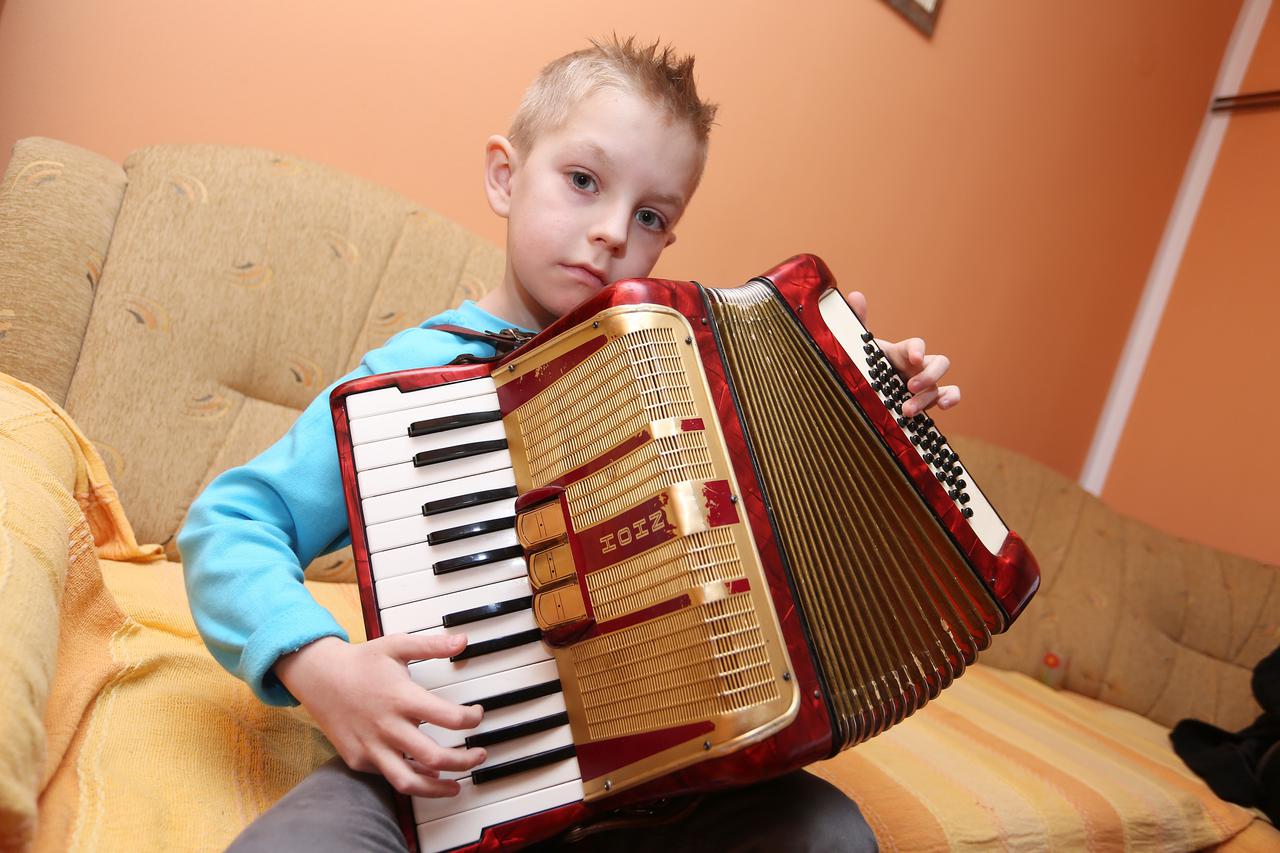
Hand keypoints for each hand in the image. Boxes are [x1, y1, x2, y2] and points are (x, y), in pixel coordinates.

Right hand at [275, 634, 485, 796]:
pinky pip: (388, 777)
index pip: (449, 718)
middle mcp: (388, 727)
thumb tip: (463, 640)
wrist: (319, 677)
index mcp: (402, 698)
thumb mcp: (397, 646)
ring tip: (456, 786)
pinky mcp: (358, 759)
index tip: (476, 716)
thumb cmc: (361, 661)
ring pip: (409, 782)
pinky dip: (410, 780)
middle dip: (464, 761)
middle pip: (435, 757)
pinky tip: (425, 776)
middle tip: (478, 756)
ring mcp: (371, 747)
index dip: (471, 719)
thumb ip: (432, 646)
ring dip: (438, 788)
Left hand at [844, 290, 960, 417]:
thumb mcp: (857, 346)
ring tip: (907, 410)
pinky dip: (950, 399)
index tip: (914, 358)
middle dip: (928, 376)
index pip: (916, 345)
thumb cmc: (865, 363)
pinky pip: (948, 396)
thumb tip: (855, 296)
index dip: (917, 349)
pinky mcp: (928, 400)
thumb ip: (857, 322)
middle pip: (939, 363)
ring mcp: (925, 384)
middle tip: (910, 387)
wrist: (863, 388)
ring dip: (928, 398)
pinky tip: (942, 407)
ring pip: (940, 386)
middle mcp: (918, 367)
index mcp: (902, 353)